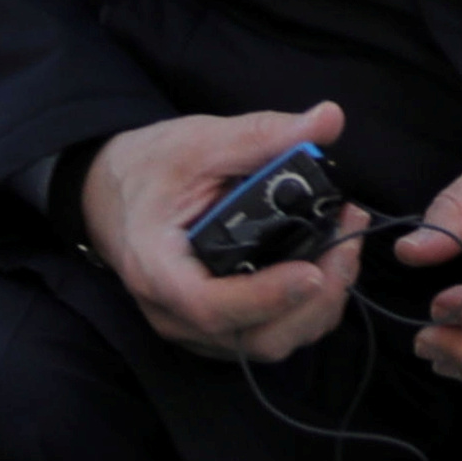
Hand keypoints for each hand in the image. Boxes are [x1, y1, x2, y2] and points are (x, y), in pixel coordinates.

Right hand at [81, 102, 367, 364]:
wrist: (113, 191)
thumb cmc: (151, 168)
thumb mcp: (200, 142)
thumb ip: (262, 134)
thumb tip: (328, 119)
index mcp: (157, 268)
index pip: (209, 306)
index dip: (265, 297)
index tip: (311, 271)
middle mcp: (175, 312)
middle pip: (255, 337)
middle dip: (315, 297)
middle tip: (348, 235)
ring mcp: (197, 326)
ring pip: (271, 341)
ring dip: (322, 301)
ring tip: (346, 238)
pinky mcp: (220, 324)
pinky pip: (272, 331)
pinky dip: (310, 304)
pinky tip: (329, 256)